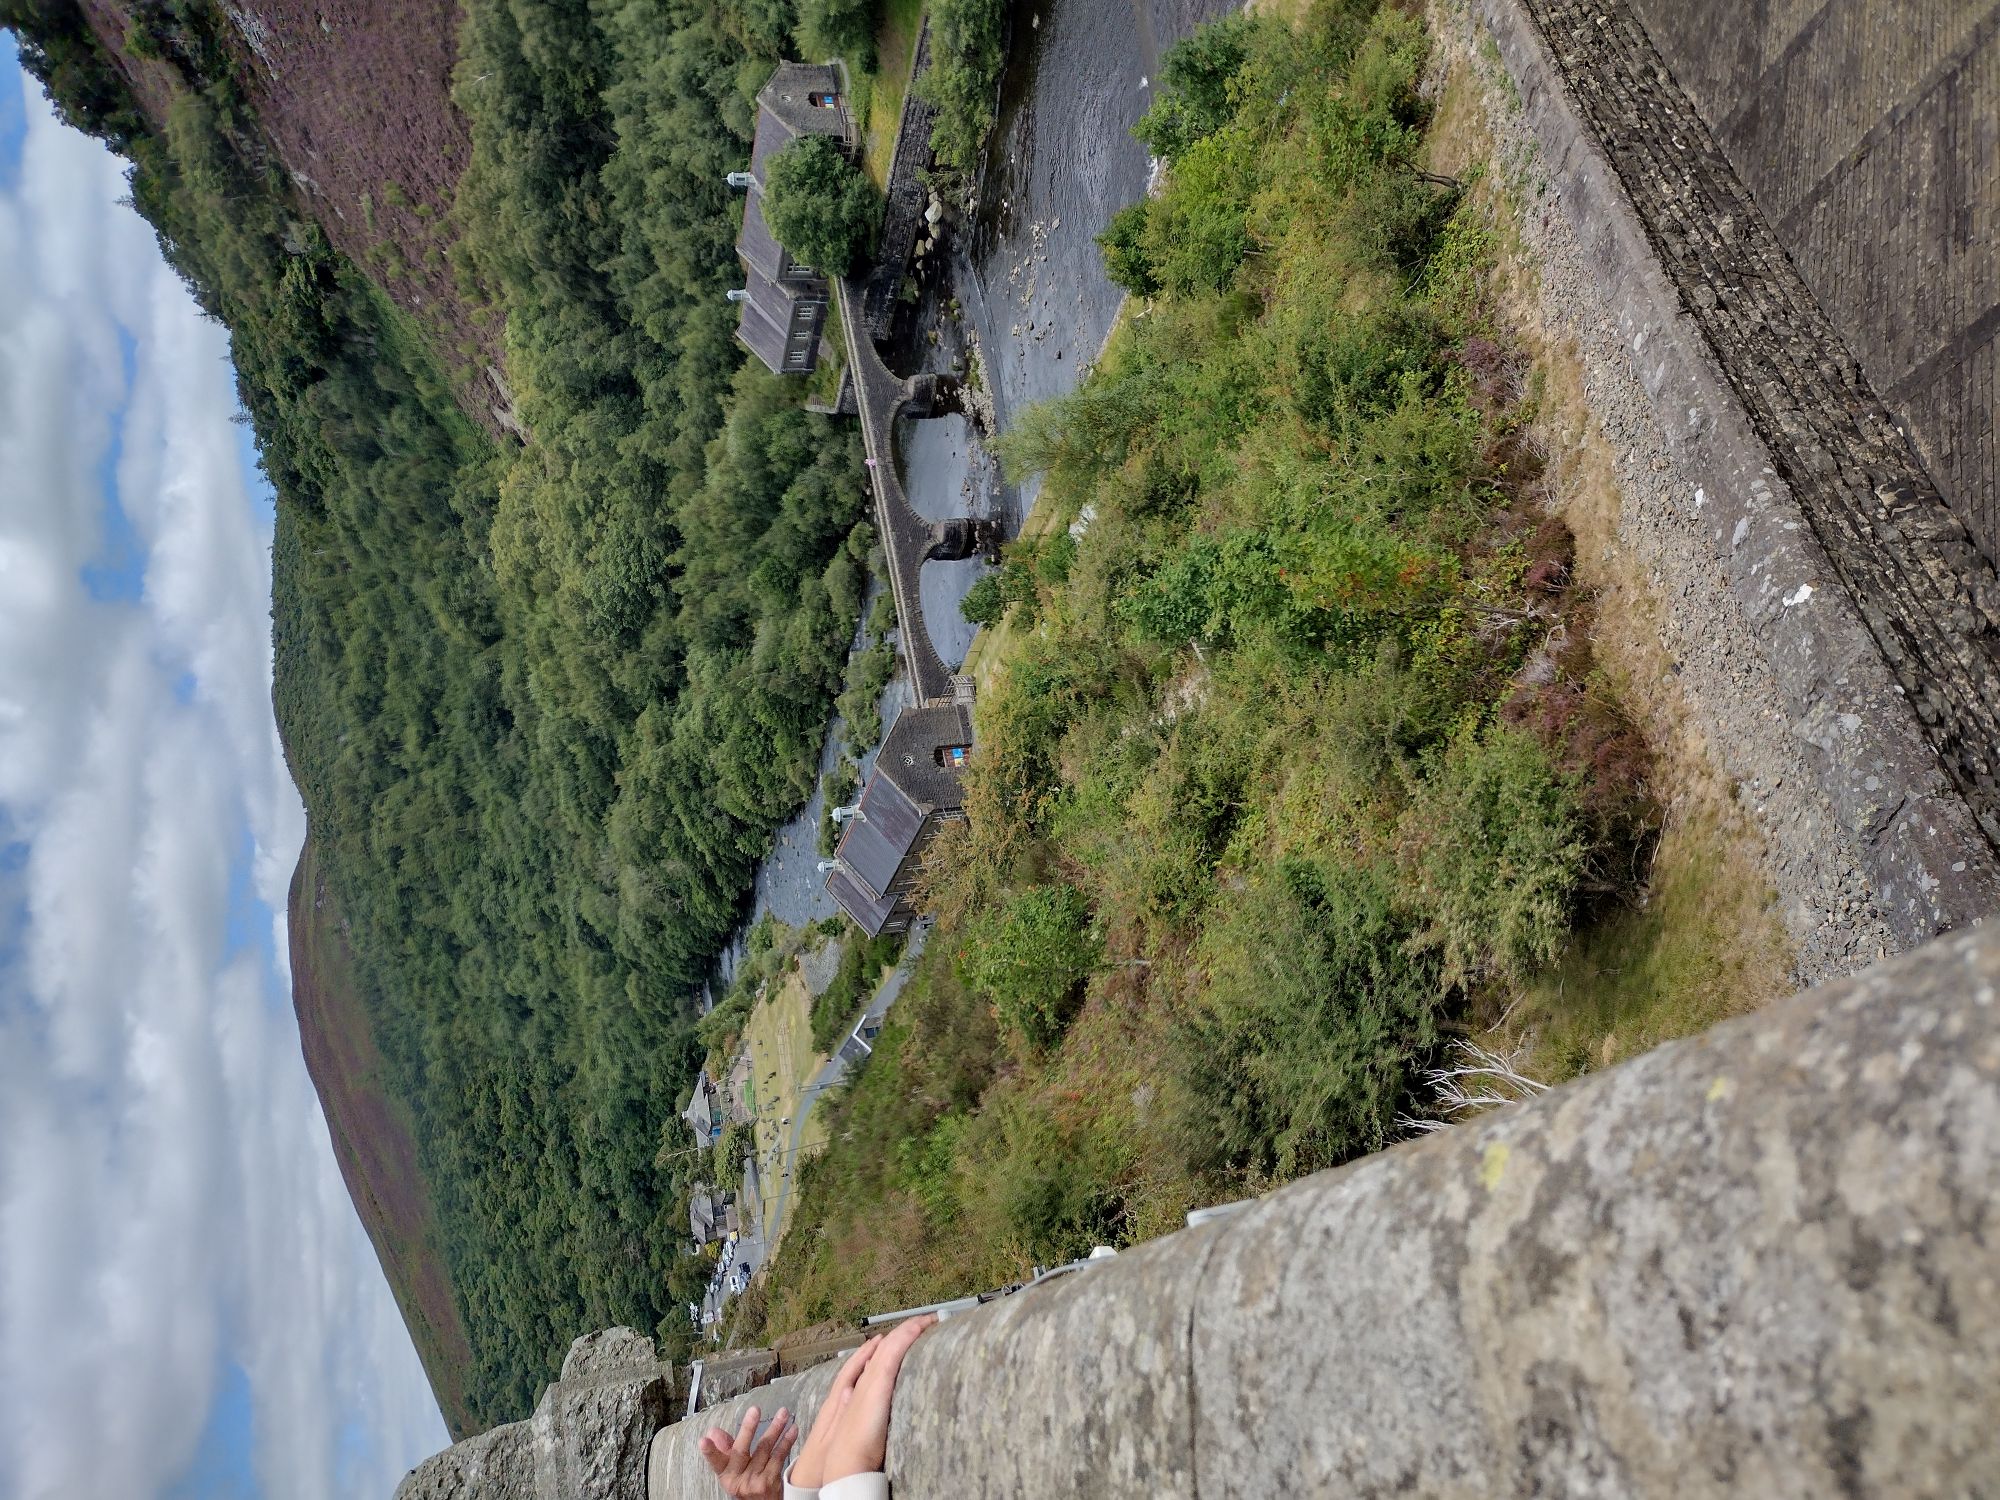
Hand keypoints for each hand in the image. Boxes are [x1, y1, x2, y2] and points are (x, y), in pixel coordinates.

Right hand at [698, 1403, 796, 1499]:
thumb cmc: (747, 1484)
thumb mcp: (733, 1470)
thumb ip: (725, 1449)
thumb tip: (714, 1432)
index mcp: (726, 1475)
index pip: (716, 1461)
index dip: (710, 1451)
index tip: (703, 1441)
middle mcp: (739, 1479)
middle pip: (741, 1450)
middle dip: (748, 1428)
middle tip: (754, 1410)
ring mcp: (755, 1481)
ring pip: (765, 1448)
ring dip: (775, 1428)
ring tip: (783, 1413)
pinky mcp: (771, 1481)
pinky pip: (779, 1456)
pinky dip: (786, 1441)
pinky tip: (792, 1429)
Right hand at [791, 1314, 936, 1487]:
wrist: (846, 1455)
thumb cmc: (858, 1445)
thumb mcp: (869, 1422)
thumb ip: (876, 1411)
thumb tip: (886, 1406)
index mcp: (863, 1386)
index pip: (882, 1356)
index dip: (896, 1342)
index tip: (911, 1334)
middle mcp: (867, 1376)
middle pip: (888, 1344)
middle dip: (905, 1330)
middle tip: (924, 1319)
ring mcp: (873, 1376)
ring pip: (893, 1342)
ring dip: (910, 1327)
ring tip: (927, 1318)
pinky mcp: (880, 1379)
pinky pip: (895, 1349)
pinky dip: (907, 1334)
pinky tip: (919, 1326)